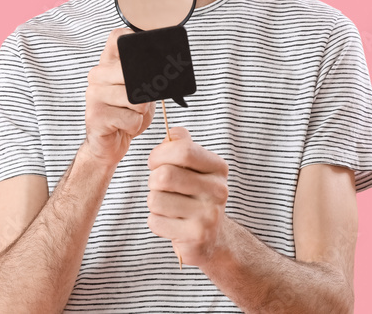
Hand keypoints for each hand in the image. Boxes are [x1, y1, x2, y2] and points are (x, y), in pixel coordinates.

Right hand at [83, 28, 155, 166]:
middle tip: (140, 101)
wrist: (107, 144)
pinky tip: (123, 126)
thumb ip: (145, 78)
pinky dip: (134, 126)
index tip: (146, 58)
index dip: (135, 40)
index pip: (118, 37)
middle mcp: (97, 75)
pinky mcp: (96, 115)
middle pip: (134, 72)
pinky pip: (131, 118)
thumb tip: (161, 73)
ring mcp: (94, 94)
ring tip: (130, 115)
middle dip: (146, 92)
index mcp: (107, 64)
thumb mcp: (140, 91)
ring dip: (140, 112)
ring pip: (137, 99)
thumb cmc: (125, 115)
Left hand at [147, 126, 229, 266]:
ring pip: (156, 199)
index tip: (155, 162)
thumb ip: (182, 145)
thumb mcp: (194, 167)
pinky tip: (171, 223)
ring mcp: (209, 215)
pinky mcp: (197, 236)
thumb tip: (172, 133)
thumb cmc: (195, 195)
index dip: (160, 154)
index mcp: (218, 167)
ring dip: (154, 202)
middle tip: (159, 186)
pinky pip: (155, 222)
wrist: (212, 237)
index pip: (183, 150)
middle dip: (153, 180)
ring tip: (167, 205)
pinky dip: (156, 221)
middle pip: (165, 176)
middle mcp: (218, 190)